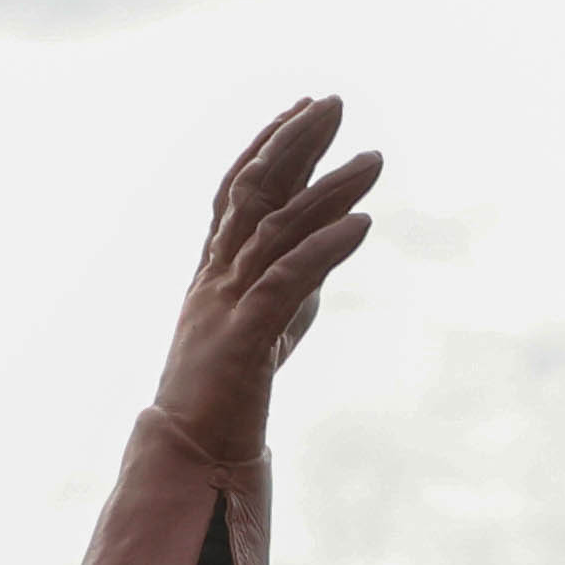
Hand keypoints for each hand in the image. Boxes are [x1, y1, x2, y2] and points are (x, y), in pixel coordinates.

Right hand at [144, 98, 384, 466]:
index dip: (269, 143)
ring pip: (275, 230)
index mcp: (214, 272)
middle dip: (294, 142)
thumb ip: (293, 286)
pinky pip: (285, 283)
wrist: (190, 461)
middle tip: (335, 103)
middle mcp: (215, 277)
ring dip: (328, 190)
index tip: (304, 108)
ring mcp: (224, 305)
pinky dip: (324, 250)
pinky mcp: (242, 340)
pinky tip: (362, 225)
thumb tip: (329, 253)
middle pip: (253, 191)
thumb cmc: (225, 400)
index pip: (237, 190)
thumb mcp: (267, 329)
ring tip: (374, 160)